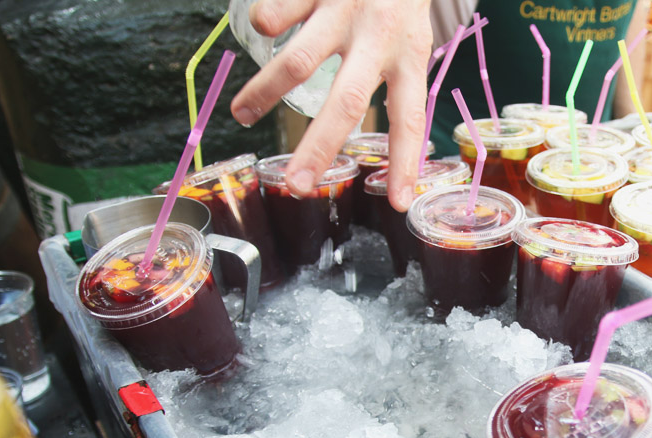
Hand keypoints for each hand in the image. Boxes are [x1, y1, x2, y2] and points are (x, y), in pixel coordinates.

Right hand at [231, 0, 432, 210]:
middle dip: (318, 148)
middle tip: (296, 186)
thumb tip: (373, 141)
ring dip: (265, 94)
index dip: (406, 160)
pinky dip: (263, 27)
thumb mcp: (409, 41)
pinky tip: (259, 35)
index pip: (409, 117)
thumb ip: (391, 82)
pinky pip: (274, 12)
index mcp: (409, 54)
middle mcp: (378, 35)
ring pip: (298, 61)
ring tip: (241, 117)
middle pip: (347, 101)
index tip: (401, 203)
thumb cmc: (396, 2)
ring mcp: (342, 9)